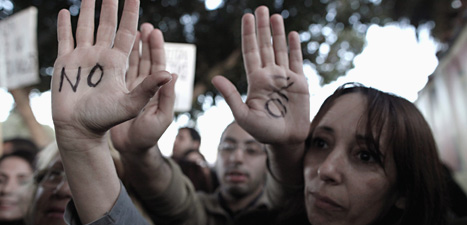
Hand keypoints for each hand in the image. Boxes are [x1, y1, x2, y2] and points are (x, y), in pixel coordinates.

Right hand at [51, 0, 171, 142]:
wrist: (79, 131)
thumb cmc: (107, 121)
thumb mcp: (133, 106)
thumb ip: (149, 89)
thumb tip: (170, 73)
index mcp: (119, 64)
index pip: (129, 34)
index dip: (132, 17)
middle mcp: (102, 58)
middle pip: (109, 26)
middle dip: (111, 7)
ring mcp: (83, 59)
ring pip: (86, 28)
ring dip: (87, 11)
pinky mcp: (64, 64)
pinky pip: (65, 40)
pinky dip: (64, 27)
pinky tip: (64, 13)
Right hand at [110, 23, 176, 153]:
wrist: (128, 149)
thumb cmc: (147, 137)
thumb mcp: (161, 117)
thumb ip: (168, 97)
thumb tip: (172, 74)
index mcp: (156, 89)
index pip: (158, 64)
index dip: (156, 47)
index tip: (154, 31)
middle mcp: (143, 85)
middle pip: (144, 57)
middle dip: (143, 40)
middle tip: (141, 22)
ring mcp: (127, 87)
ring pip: (129, 60)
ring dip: (129, 45)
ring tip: (127, 28)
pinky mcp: (113, 91)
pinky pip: (114, 70)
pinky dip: (114, 57)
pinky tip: (109, 45)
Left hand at [212, 6, 309, 145]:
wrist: (285, 141)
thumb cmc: (262, 132)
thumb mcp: (243, 115)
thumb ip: (230, 96)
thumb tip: (214, 77)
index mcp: (255, 80)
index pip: (250, 52)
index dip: (248, 34)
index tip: (246, 17)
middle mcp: (269, 75)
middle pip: (264, 46)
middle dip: (262, 28)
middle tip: (260, 8)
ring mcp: (285, 78)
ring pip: (280, 50)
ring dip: (277, 33)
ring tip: (274, 16)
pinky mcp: (299, 83)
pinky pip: (296, 61)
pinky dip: (294, 48)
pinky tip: (292, 34)